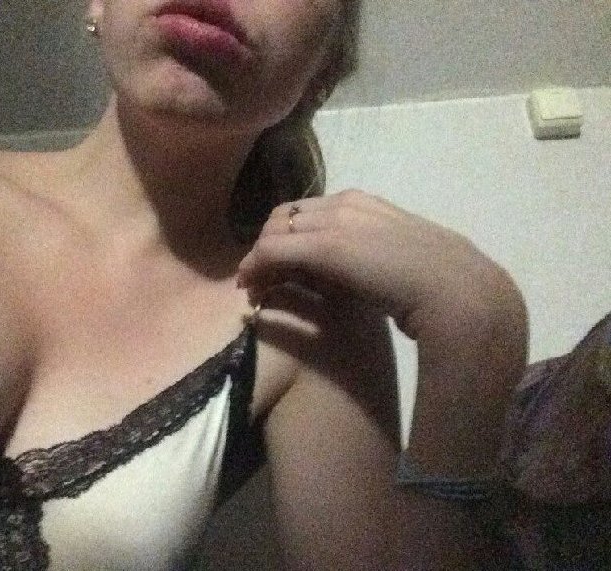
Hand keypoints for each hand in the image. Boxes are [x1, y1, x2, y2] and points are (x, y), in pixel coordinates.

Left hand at [236, 189, 521, 343]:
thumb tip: (364, 272)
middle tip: (258, 277)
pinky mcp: (323, 246)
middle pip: (285, 217)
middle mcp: (345, 204)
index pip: (309, 211)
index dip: (288, 237)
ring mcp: (334, 222)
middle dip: (267, 244)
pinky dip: (255, 268)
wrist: (454, 290)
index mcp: (365, 204)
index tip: (281, 266)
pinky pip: (272, 251)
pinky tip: (250, 288)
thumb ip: (374, 257)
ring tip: (252, 286)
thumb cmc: (438, 281)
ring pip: (274, 232)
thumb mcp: (397, 260)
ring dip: (258, 259)